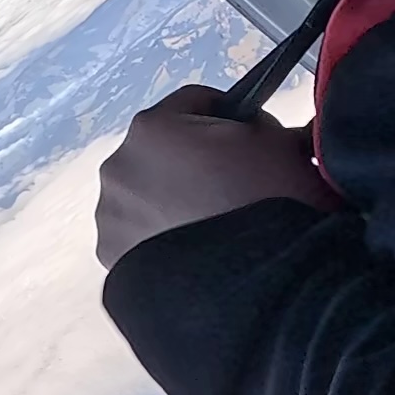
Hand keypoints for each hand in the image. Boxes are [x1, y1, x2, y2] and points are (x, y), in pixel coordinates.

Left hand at [94, 84, 339, 268]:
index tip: (255, 138)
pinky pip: (143, 239)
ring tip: (219, 229)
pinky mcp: (113, 263)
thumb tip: (270, 134)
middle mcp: (118, 168)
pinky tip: (199, 255)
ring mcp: (111, 219)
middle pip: (167, 151)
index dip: (231, 116)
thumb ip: (268, 127)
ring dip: (177, 203)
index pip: (195, 103)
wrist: (257, 292)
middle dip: (199, 163)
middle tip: (239, 187)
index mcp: (152, 127)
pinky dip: (165, 242)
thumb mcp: (283, 146)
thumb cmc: (268, 207)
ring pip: (149, 196)